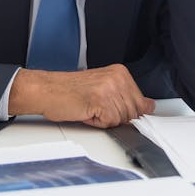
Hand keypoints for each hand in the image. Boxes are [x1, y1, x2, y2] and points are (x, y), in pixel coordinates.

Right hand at [9, 64, 155, 127]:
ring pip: (122, 119)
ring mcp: (110, 89)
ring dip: (105, 120)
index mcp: (120, 72)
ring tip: (90, 108)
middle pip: (133, 113)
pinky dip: (97, 123)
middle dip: (115, 117)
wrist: (46, 90)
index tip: (113, 108)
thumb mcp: (103, 88)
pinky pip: (109, 123)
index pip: (142, 102)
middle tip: (96, 107)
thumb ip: (126, 97)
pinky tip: (86, 111)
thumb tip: (148, 107)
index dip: (127, 112)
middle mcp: (117, 78)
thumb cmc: (68, 91)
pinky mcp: (101, 101)